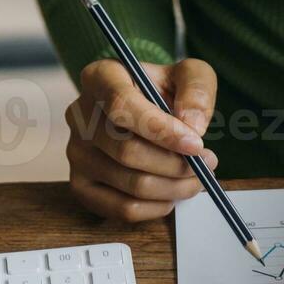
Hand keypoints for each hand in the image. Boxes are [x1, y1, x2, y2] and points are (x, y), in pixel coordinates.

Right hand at [65, 57, 217, 221]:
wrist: (142, 114)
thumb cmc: (163, 92)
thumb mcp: (187, 74)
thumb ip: (196, 88)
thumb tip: (192, 126)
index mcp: (100, 78)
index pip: (121, 106)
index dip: (162, 130)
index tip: (196, 145)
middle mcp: (80, 116)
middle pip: (128, 152)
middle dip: (176, 165)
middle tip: (205, 165)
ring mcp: (77, 155)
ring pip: (131, 185)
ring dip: (174, 188)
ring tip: (195, 179)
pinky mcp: (82, 187)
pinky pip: (123, 209)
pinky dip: (157, 208)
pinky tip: (171, 194)